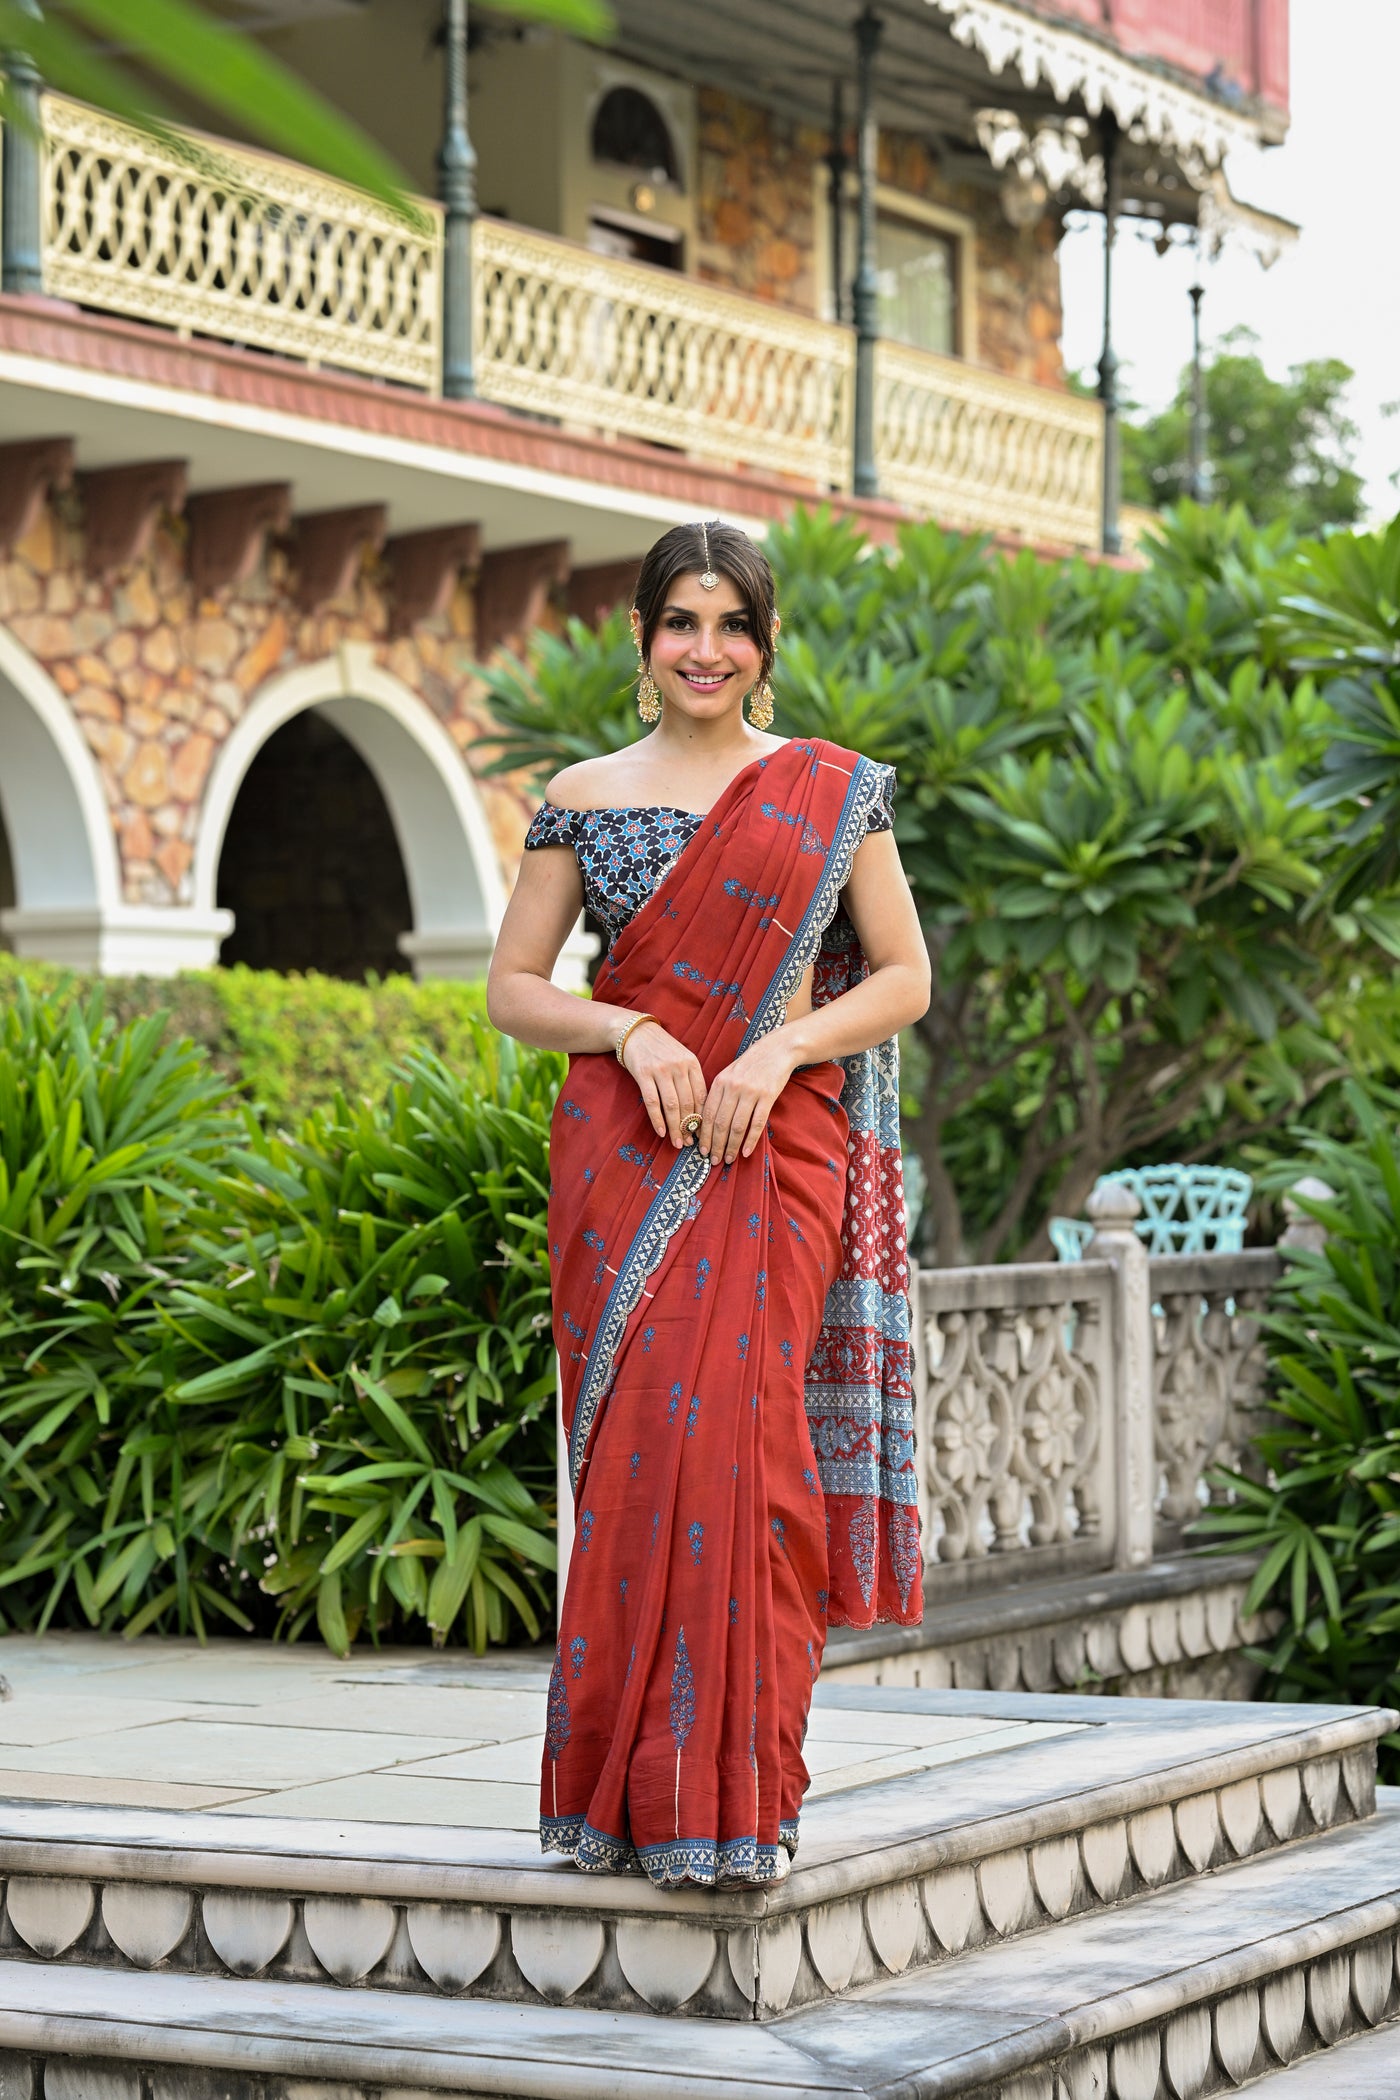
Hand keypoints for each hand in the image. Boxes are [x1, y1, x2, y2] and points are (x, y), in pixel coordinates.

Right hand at [620, 1021, 706, 1148]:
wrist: (635, 1032)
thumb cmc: (661, 1048)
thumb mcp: (682, 1058)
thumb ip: (690, 1079)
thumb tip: (698, 1111)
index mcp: (692, 1063)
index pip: (702, 1095)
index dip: (703, 1117)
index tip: (703, 1133)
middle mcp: (679, 1066)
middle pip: (688, 1103)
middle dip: (689, 1127)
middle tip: (690, 1144)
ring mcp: (661, 1070)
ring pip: (672, 1105)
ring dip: (675, 1128)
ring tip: (677, 1143)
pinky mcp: (643, 1074)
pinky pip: (652, 1102)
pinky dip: (658, 1119)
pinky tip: (661, 1132)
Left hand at [699, 1032, 798, 1165]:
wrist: (777, 1049)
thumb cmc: (751, 1064)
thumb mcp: (729, 1074)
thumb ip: (718, 1094)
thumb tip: (707, 1122)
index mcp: (720, 1082)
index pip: (708, 1114)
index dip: (704, 1135)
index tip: (702, 1150)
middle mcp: (733, 1087)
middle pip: (720, 1123)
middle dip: (716, 1145)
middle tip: (714, 1160)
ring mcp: (750, 1092)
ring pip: (737, 1126)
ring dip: (731, 1146)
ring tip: (728, 1159)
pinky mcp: (767, 1096)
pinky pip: (757, 1123)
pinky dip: (750, 1140)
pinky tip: (746, 1151)